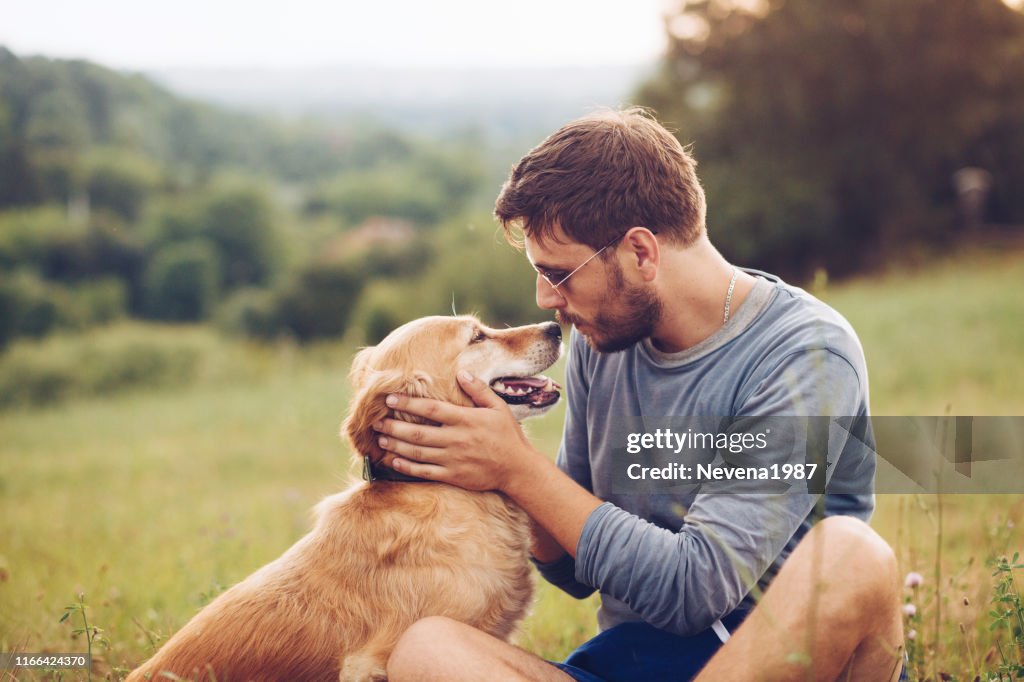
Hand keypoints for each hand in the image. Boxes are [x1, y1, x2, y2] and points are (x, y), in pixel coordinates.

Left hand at [374, 371, 537, 491]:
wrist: (517, 469)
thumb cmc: (508, 435)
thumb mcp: (498, 407)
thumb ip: (478, 390)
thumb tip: (461, 372)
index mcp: (465, 420)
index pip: (430, 409)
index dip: (408, 403)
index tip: (389, 398)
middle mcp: (456, 439)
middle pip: (417, 432)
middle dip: (393, 426)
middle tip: (376, 421)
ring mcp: (453, 459)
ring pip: (417, 452)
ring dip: (396, 445)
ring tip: (380, 438)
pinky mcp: (453, 476)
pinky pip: (425, 472)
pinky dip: (407, 466)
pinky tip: (393, 460)